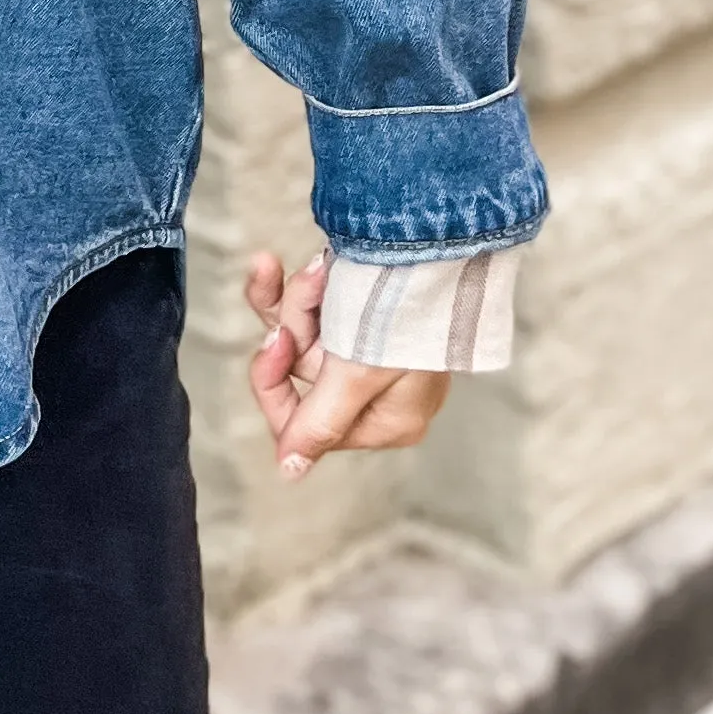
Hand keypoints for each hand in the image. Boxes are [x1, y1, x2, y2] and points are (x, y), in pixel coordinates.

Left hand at [242, 247, 450, 479]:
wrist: (442, 242)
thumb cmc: (409, 315)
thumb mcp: (358, 375)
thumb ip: (319, 423)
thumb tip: (289, 470)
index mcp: (385, 420)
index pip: (306, 423)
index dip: (275, 384)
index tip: (274, 343)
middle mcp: (376, 391)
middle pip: (301, 367)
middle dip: (298, 320)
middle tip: (314, 286)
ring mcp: (368, 349)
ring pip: (302, 330)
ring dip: (302, 294)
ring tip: (324, 264)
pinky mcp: (364, 312)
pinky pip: (311, 307)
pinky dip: (298, 285)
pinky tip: (269, 263)